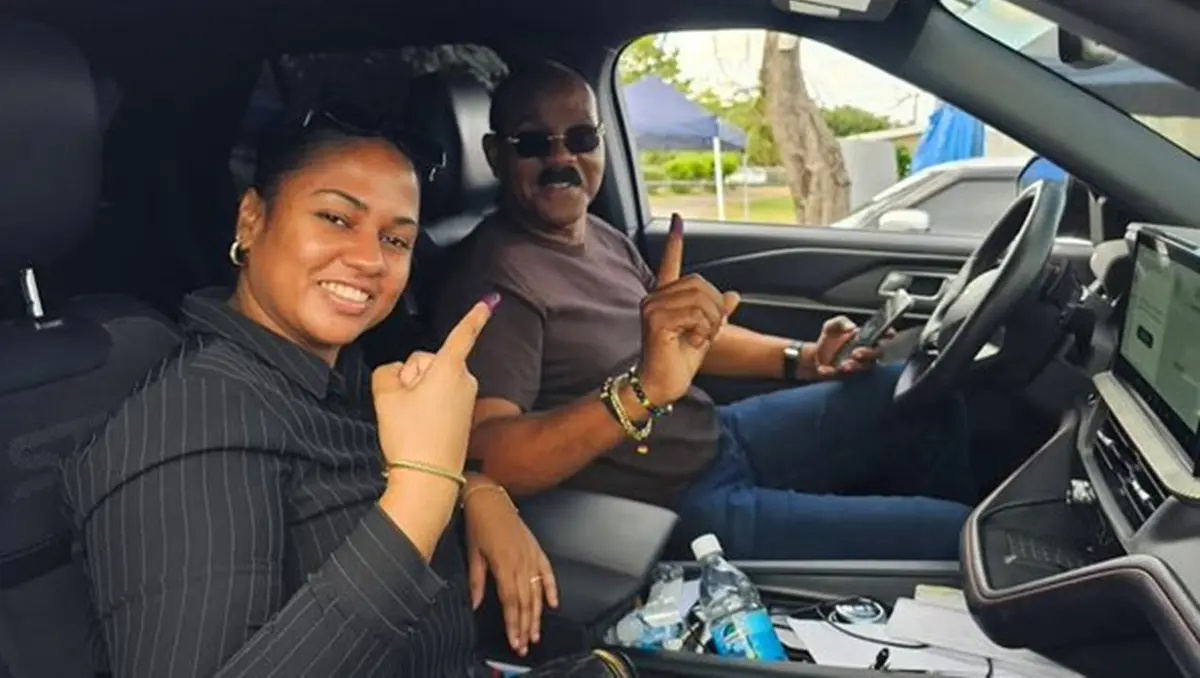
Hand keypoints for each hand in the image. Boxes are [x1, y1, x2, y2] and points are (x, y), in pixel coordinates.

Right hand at [372, 295, 497, 471]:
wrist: (428, 481)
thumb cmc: (410, 437)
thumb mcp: (384, 396)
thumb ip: (387, 371)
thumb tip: (399, 375)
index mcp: (449, 369)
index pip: (462, 334)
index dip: (475, 316)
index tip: (490, 301)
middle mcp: (464, 380)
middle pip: (426, 361)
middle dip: (412, 376)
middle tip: (405, 406)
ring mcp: (466, 399)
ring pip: (431, 381)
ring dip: (417, 394)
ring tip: (413, 421)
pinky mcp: (462, 415)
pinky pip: (437, 399)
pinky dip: (425, 407)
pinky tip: (420, 428)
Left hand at [463, 479, 557, 656]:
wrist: (489, 498)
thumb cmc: (478, 523)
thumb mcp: (473, 554)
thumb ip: (477, 581)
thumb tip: (475, 603)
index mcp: (505, 565)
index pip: (511, 602)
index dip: (513, 624)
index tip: (514, 640)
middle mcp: (521, 561)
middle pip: (526, 601)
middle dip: (525, 626)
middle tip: (524, 644)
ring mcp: (531, 555)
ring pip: (537, 591)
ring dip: (537, 615)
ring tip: (536, 632)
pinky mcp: (536, 548)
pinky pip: (547, 572)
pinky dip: (551, 588)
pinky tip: (553, 603)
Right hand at [639, 214, 739, 402]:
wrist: (663, 384)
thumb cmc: (679, 361)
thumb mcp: (706, 332)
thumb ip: (717, 313)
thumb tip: (734, 295)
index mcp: (665, 298)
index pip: (671, 263)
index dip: (675, 241)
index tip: (677, 219)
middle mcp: (655, 298)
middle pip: (701, 284)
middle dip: (715, 309)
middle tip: (709, 332)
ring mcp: (652, 307)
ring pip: (701, 300)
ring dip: (711, 322)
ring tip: (701, 339)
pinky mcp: (655, 320)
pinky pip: (696, 315)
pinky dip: (704, 331)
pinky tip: (693, 343)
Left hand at [810, 315, 891, 378]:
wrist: (815, 356)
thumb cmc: (829, 339)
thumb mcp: (831, 326)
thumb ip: (841, 322)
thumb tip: (851, 327)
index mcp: (866, 338)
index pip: (883, 335)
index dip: (889, 334)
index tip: (888, 334)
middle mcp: (866, 352)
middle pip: (878, 354)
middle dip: (869, 353)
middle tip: (856, 352)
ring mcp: (859, 365)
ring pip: (864, 367)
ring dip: (855, 366)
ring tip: (844, 364)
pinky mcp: (847, 375)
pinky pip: (844, 376)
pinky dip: (833, 372)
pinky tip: (824, 370)